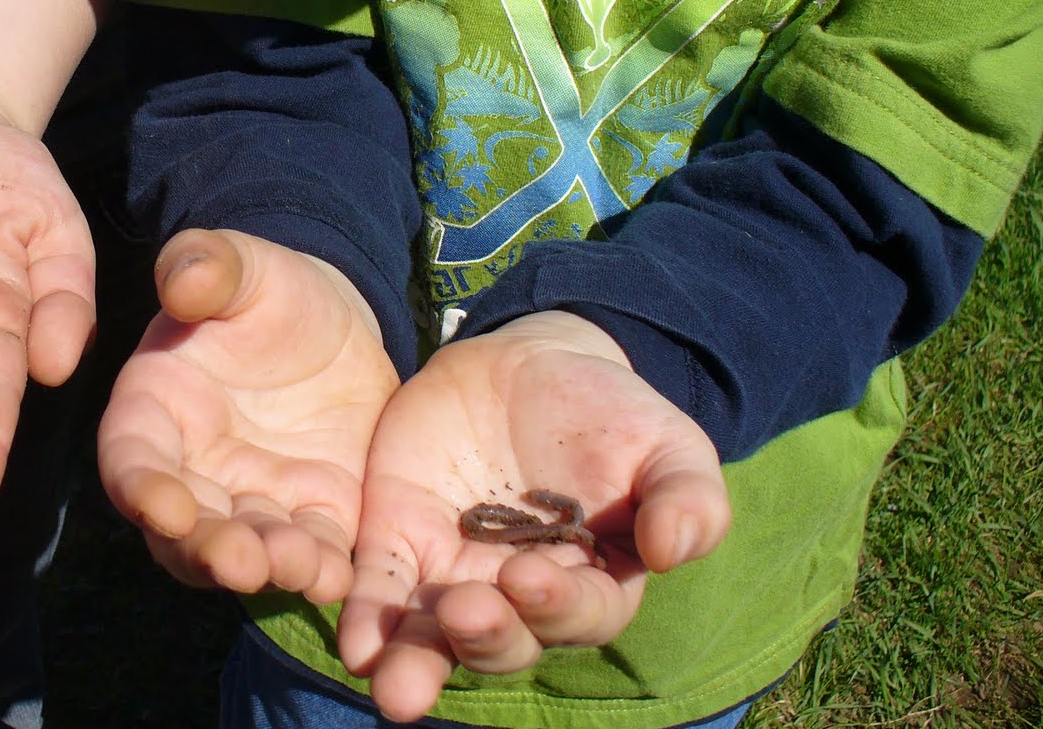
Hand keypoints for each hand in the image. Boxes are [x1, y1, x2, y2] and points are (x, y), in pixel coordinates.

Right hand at [98, 229, 400, 605]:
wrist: (335, 322)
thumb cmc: (268, 290)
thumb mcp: (242, 265)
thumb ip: (206, 266)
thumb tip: (182, 282)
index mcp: (155, 407)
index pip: (132, 458)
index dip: (141, 487)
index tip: (164, 508)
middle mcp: (193, 469)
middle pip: (182, 529)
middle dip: (207, 550)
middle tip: (241, 562)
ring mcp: (252, 499)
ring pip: (244, 552)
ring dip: (267, 568)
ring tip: (299, 567)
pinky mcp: (312, 514)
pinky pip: (310, 552)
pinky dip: (320, 571)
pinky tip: (341, 576)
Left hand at [336, 312, 729, 722]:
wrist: (532, 364)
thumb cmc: (614, 415)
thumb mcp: (667, 445)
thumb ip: (687, 497)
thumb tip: (675, 550)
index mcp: (593, 582)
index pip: (579, 612)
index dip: (556, 603)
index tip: (529, 575)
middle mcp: (519, 596)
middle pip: (504, 639)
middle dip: (483, 636)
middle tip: (463, 611)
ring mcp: (455, 574)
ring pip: (434, 636)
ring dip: (414, 661)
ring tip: (387, 679)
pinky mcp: (400, 541)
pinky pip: (380, 589)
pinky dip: (367, 618)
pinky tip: (356, 644)